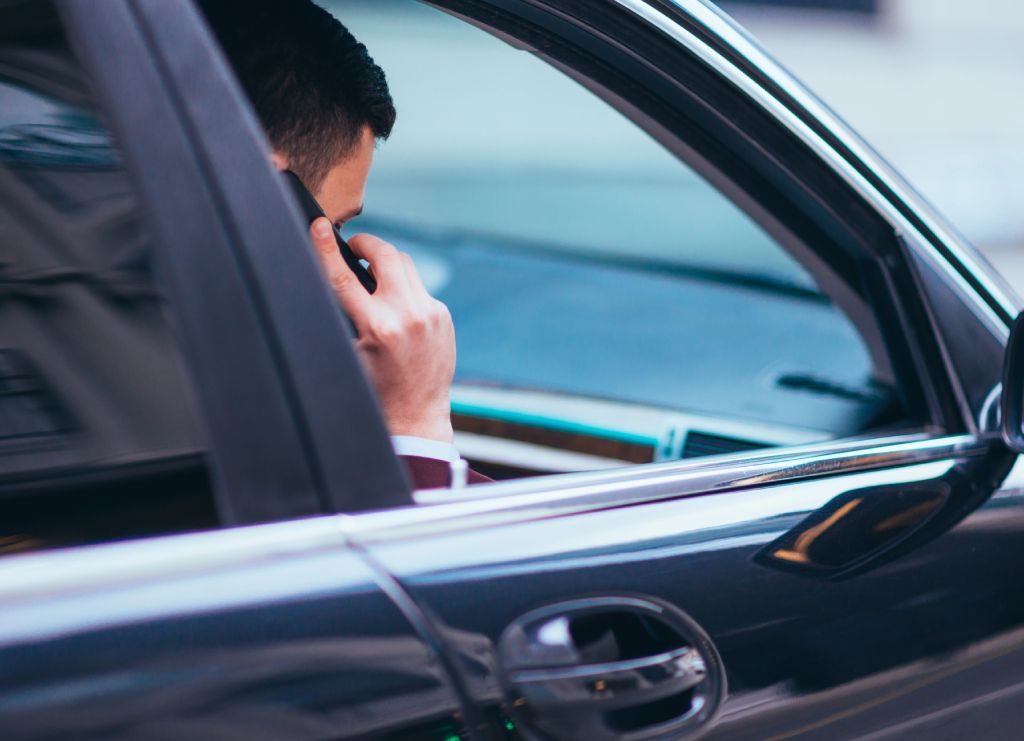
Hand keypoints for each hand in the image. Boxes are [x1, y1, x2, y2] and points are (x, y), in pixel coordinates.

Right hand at [310, 218, 454, 442]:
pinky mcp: (443, 316)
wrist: (416, 416)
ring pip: (405, 264)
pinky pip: (418, 288)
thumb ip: (342, 316)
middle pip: (385, 254)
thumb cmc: (375, 392)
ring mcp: (430, 314)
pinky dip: (403, 288)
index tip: (318, 226)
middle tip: (353, 245)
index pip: (344, 276)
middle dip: (366, 242)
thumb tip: (331, 279)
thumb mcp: (349, 355)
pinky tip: (394, 306)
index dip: (327, 248)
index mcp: (377, 328)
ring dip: (386, 262)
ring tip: (371, 271)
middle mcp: (407, 316)